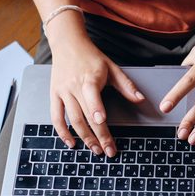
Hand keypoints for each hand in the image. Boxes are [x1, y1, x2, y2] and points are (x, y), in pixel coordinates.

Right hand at [50, 35, 144, 155]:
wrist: (67, 44)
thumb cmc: (91, 57)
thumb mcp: (112, 67)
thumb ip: (126, 85)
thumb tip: (140, 100)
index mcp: (89, 79)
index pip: (92, 97)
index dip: (96, 109)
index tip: (101, 122)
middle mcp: (74, 86)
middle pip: (84, 115)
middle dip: (97, 135)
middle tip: (107, 150)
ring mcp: (62, 92)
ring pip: (71, 119)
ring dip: (83, 137)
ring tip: (95, 149)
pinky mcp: (54, 95)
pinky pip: (56, 117)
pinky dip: (62, 132)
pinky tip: (71, 143)